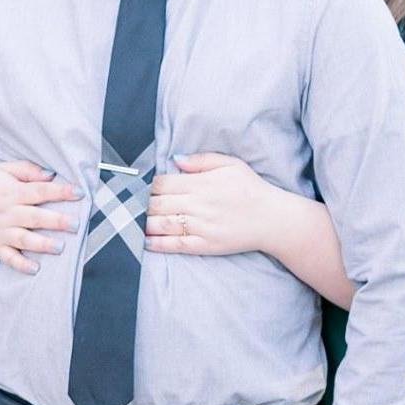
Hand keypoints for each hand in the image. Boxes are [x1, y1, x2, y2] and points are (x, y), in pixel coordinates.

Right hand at [0, 159, 81, 273]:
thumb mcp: (5, 169)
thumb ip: (28, 170)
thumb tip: (51, 175)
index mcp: (12, 192)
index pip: (39, 191)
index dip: (60, 191)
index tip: (79, 192)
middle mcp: (7, 212)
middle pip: (34, 217)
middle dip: (55, 221)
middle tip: (75, 224)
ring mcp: (0, 231)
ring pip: (23, 239)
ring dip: (41, 244)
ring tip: (59, 247)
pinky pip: (8, 257)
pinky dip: (20, 264)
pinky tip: (34, 269)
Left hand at [146, 153, 284, 257]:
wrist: (272, 219)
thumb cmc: (252, 189)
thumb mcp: (231, 164)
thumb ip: (201, 160)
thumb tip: (176, 160)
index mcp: (201, 183)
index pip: (163, 183)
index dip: (149, 186)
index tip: (144, 188)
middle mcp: (197, 204)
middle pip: (157, 203)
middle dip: (142, 204)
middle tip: (132, 205)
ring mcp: (200, 226)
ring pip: (162, 224)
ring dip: (144, 223)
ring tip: (133, 222)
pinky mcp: (204, 245)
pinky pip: (175, 245)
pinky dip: (157, 244)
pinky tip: (145, 241)